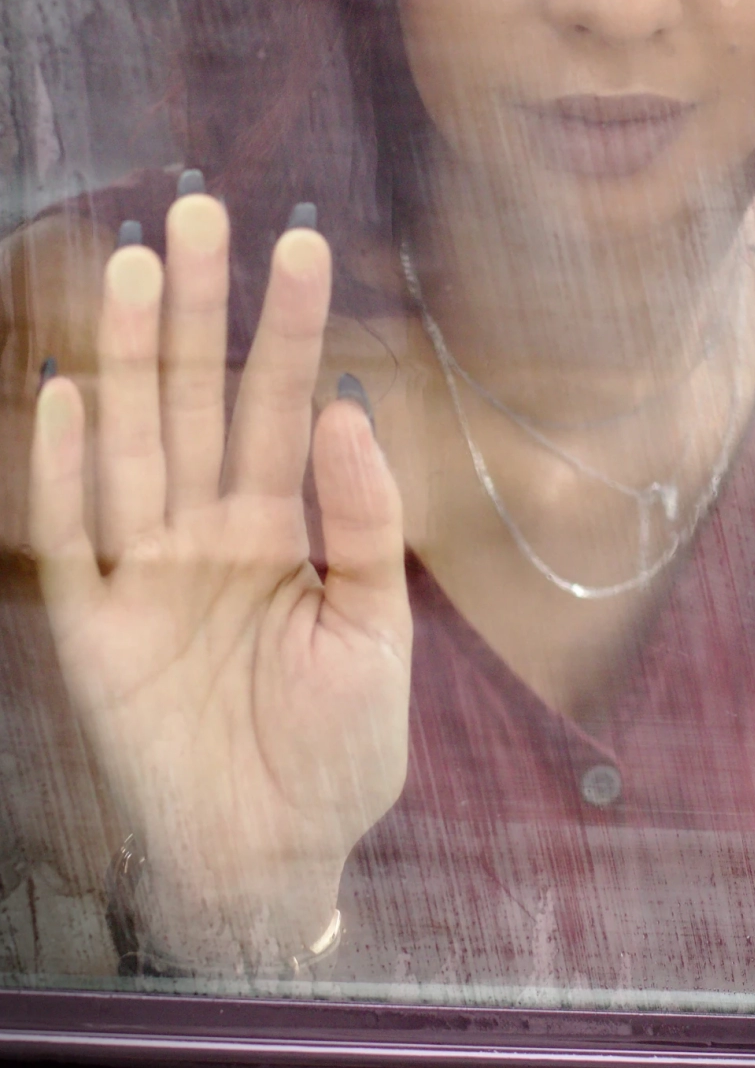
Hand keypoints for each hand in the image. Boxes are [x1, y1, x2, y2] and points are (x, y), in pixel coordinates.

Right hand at [29, 192, 411, 970]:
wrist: (276, 857)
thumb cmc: (338, 751)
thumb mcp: (377, 632)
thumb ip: (364, 523)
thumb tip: (348, 410)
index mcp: (279, 528)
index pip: (280, 404)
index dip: (287, 327)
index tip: (300, 244)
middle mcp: (207, 533)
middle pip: (197, 401)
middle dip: (198, 310)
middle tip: (200, 210)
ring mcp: (147, 574)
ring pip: (133, 445)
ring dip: (131, 361)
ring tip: (135, 269)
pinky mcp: (96, 629)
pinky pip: (72, 539)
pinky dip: (63, 473)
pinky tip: (65, 395)